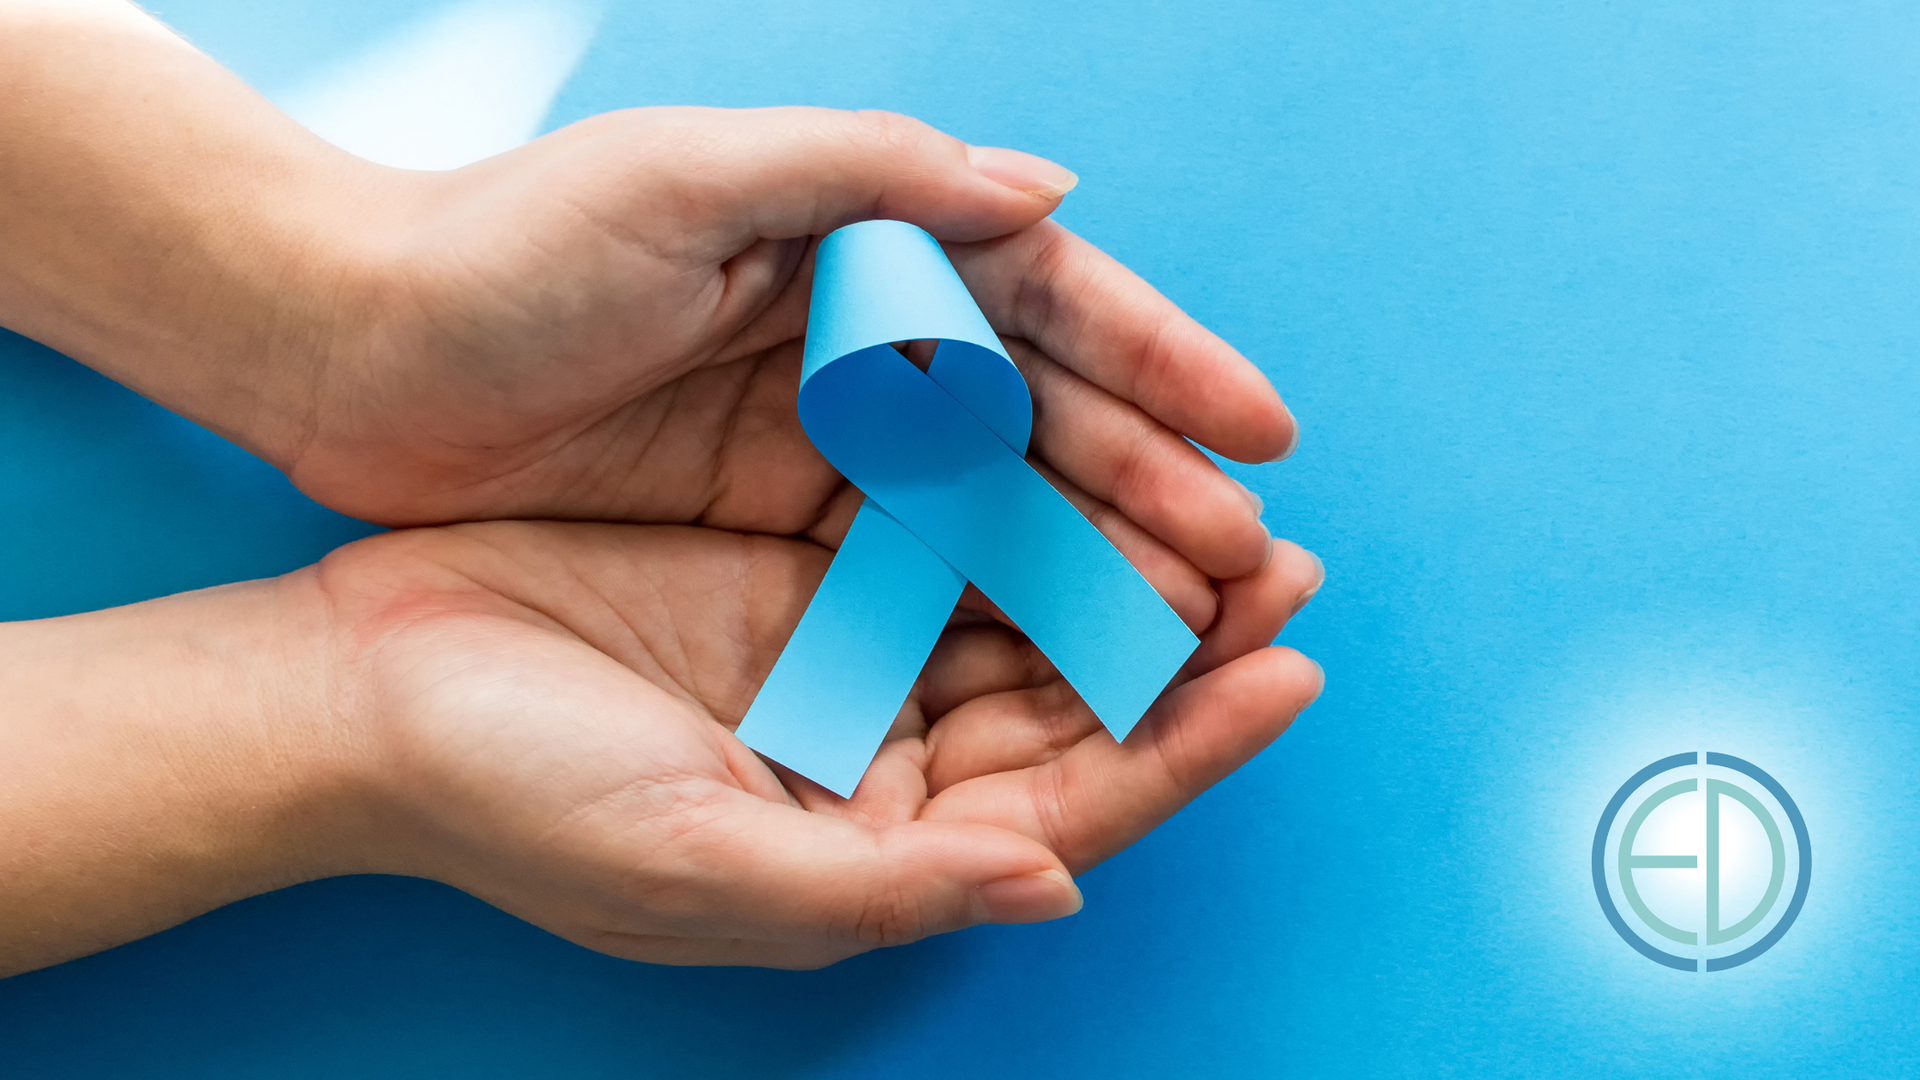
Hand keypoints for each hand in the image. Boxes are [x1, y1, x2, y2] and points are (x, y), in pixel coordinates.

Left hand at [284, 107, 1293, 599]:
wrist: (351, 350)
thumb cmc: (506, 251)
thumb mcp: (686, 178)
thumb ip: (867, 174)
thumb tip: (1045, 194)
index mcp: (858, 241)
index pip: (1047, 302)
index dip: (1163, 363)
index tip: (1260, 431)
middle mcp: (859, 339)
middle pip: (1045, 415)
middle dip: (1153, 482)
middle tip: (1252, 561)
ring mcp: (819, 436)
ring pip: (994, 500)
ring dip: (1093, 556)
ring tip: (1189, 619)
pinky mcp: (771, 520)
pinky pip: (911, 563)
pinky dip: (990, 602)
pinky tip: (1059, 646)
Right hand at [312, 518, 1322, 967]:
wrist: (370, 686)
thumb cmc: (519, 798)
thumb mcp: (708, 864)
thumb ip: (889, 884)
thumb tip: (1052, 888)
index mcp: (873, 853)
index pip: (1069, 807)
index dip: (1184, 748)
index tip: (1286, 678)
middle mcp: (879, 764)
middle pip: (1070, 709)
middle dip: (1182, 651)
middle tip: (1284, 574)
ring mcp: (844, 660)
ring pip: (1022, 620)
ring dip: (1120, 572)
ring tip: (1226, 518)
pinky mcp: (800, 570)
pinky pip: (939, 537)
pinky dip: (1020, 511)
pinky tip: (1090, 468)